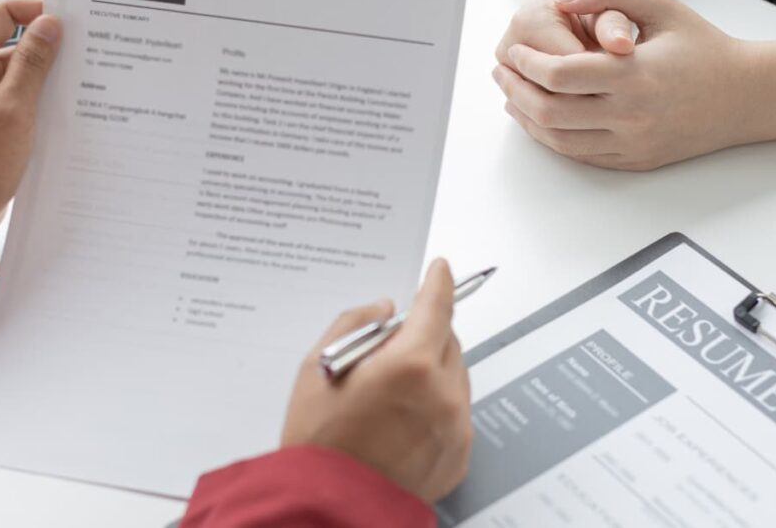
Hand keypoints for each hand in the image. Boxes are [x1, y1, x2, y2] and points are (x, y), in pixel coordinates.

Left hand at [0, 0, 60, 227]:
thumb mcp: (14, 108)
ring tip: (80, 88)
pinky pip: (19, 93)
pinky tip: (64, 109)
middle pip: (13, 39)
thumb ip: (33, 63)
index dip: (37, 10)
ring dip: (48, 77)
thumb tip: (50, 24)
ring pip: (20, 69)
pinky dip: (41, 97)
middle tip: (86, 56)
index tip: (73, 21)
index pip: (2, 12)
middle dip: (49, 47)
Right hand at [281, 259, 471, 502]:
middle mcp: (442, 394)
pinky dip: (436, 406)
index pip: (437, 306)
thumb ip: (354, 325)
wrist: (326, 508)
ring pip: (453, 376)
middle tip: (390, 349)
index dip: (438, 283)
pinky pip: (455, 412)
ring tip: (391, 393)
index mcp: (410, 366)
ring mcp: (455, 427)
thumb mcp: (318, 369)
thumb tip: (384, 310)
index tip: (439, 270)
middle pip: (447, 340)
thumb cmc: (318, 443)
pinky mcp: (457, 455)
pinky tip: (402, 420)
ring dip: (431, 370)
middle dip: (424, 335)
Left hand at [493, 0, 755, 170]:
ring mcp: (632, 143)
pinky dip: (552, 138)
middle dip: (516, 91)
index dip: (528, 64)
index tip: (514, 52)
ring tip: (511, 96)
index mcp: (633, 75)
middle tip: (502, 74)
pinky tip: (539, 118)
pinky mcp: (634, 161)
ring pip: (559, 140)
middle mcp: (630, 115)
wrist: (746, 97)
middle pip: (550, 112)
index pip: (560, 75)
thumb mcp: (661, 6)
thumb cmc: (703, 47)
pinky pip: (580, 155)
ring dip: (527, 118)